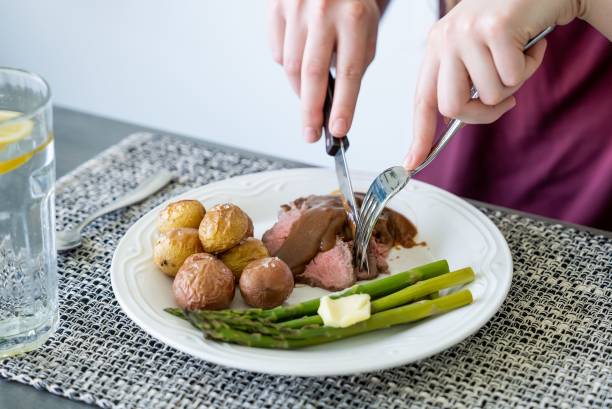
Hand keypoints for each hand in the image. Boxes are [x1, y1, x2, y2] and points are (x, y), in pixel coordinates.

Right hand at [267, 0, 383, 141]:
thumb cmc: (350, 4)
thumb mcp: (365, 30)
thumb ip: (353, 64)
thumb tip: (333, 105)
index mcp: (354, 16)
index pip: (349, 72)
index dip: (343, 105)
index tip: (338, 129)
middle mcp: (324, 10)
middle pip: (312, 73)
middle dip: (311, 111)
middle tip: (311, 134)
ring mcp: (296, 7)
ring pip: (290, 66)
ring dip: (301, 88)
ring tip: (311, 90)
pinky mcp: (275, 6)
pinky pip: (277, 52)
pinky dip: (287, 64)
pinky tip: (300, 55)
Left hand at [405, 0, 584, 169]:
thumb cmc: (513, 22)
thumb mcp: (479, 52)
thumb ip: (466, 81)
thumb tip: (459, 118)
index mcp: (437, 46)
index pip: (422, 100)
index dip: (419, 135)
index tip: (411, 162)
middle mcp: (445, 38)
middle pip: (452, 107)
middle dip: (482, 113)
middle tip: (506, 98)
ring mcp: (466, 32)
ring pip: (488, 95)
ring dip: (514, 83)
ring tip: (519, 55)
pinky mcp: (493, 28)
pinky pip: (512, 76)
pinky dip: (529, 66)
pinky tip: (530, 44)